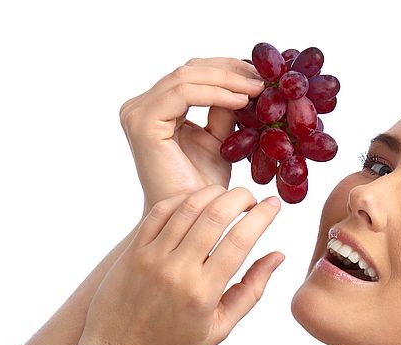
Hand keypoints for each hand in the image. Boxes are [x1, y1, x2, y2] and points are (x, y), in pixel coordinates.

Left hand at [79, 185, 284, 344]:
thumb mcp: (220, 328)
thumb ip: (252, 290)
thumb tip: (278, 255)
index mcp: (203, 293)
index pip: (240, 240)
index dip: (262, 216)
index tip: (275, 204)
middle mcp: (176, 270)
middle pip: (215, 215)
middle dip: (240, 197)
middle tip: (252, 196)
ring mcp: (150, 258)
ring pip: (187, 207)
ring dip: (213, 194)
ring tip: (227, 197)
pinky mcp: (132, 252)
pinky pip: (159, 213)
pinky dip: (182, 199)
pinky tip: (196, 201)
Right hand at [119, 58, 265, 210]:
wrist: (192, 219)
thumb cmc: (203, 186)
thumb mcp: (220, 139)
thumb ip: (224, 108)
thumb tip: (245, 80)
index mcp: (156, 109)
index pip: (191, 74)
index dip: (227, 69)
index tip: (261, 75)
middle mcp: (140, 107)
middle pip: (188, 70)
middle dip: (229, 70)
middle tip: (263, 77)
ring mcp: (137, 113)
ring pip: (186, 77)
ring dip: (226, 79)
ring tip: (257, 89)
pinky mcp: (142, 122)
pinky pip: (183, 94)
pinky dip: (215, 93)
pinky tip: (241, 100)